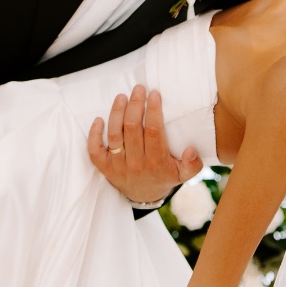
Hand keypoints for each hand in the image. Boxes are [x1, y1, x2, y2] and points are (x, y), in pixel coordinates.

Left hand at [87, 84, 201, 205]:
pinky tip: (98, 119)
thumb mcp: (183, 174)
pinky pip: (94, 150)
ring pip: (114, 135)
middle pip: (132, 129)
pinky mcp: (104, 167)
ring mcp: (118, 166)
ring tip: (121, 97)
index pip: (153, 131)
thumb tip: (191, 150)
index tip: (154, 94)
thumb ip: (192, 164)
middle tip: (138, 89)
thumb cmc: (164, 177)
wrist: (143, 197)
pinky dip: (94, 134)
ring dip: (116, 113)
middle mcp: (136, 163)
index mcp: (156, 162)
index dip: (153, 110)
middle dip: (134, 105)